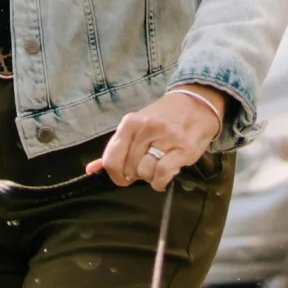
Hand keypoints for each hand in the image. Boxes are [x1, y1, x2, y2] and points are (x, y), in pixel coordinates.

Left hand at [86, 85, 224, 190]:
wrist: (196, 105)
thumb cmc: (162, 119)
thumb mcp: (136, 127)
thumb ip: (116, 148)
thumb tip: (91, 169)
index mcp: (129, 123)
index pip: (111, 159)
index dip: (115, 175)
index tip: (123, 177)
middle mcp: (146, 128)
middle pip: (129, 168)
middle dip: (135, 174)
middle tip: (146, 165)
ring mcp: (166, 137)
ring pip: (145, 172)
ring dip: (150, 177)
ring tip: (157, 166)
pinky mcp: (183, 148)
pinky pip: (162, 174)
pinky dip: (160, 182)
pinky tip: (163, 177)